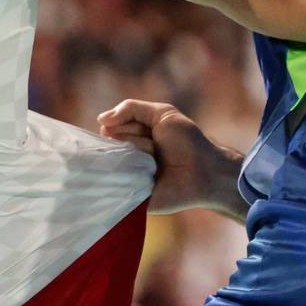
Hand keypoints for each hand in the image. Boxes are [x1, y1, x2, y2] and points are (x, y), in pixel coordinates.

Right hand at [98, 99, 243, 219]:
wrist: (205, 173)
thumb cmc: (187, 143)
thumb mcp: (163, 114)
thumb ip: (132, 108)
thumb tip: (100, 119)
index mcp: (134, 137)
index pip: (111, 128)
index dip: (123, 125)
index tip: (144, 130)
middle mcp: (128, 156)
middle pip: (111, 143)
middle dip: (130, 140)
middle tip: (153, 147)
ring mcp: (129, 176)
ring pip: (113, 162)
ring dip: (133, 157)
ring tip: (154, 162)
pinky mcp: (131, 196)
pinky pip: (114, 186)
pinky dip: (121, 178)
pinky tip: (138, 175)